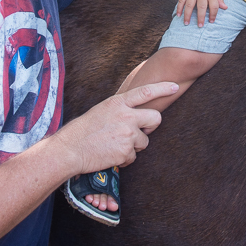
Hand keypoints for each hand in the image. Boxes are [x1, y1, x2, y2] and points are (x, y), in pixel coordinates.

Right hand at [54, 82, 177, 173]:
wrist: (70, 149)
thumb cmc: (83, 131)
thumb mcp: (102, 111)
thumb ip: (120, 110)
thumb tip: (136, 114)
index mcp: (117, 103)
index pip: (146, 92)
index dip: (162, 88)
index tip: (174, 86)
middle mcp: (125, 116)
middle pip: (155, 118)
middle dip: (151, 126)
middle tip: (140, 131)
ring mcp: (127, 134)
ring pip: (144, 141)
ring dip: (133, 146)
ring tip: (114, 145)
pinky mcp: (126, 151)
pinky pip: (133, 156)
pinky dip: (124, 158)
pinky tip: (109, 154)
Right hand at [175, 0, 227, 26]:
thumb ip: (220, 0)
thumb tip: (225, 8)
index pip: (214, 6)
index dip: (213, 14)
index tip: (211, 21)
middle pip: (202, 7)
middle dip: (201, 17)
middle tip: (200, 26)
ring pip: (190, 5)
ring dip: (188, 15)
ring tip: (186, 23)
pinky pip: (181, 0)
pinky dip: (179, 8)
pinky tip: (178, 15)